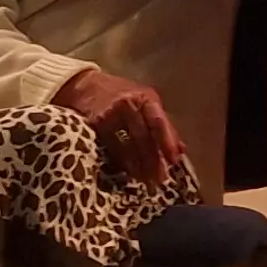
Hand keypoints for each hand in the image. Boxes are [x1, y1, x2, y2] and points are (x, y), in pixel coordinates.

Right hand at [53, 65, 185, 183]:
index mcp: (146, 98)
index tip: (174, 162)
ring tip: (145, 181)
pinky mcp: (95, 123)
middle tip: (159, 180)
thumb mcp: (145, 102)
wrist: (85, 85)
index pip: (158, 122)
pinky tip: (127, 171)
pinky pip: (111, 146)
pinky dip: (121, 161)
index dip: (167, 142)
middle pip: (143, 136)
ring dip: (137, 165)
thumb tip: (181, 150)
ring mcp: (110, 114)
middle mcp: (128, 104)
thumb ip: (163, 124)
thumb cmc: (122, 95)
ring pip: (127, 144)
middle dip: (153, 160)